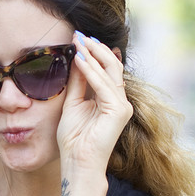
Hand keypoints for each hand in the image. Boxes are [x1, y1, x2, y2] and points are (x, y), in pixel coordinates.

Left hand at [56, 31, 132, 175]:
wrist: (77, 161)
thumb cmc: (74, 138)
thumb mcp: (73, 104)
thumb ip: (78, 83)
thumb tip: (77, 59)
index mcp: (110, 99)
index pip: (105, 70)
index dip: (94, 53)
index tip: (79, 38)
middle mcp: (119, 101)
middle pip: (111, 67)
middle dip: (95, 49)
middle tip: (80, 34)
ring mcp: (121, 106)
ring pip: (109, 72)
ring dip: (92, 55)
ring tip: (78, 41)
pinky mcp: (118, 111)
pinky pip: (103, 85)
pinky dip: (91, 71)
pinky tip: (80, 59)